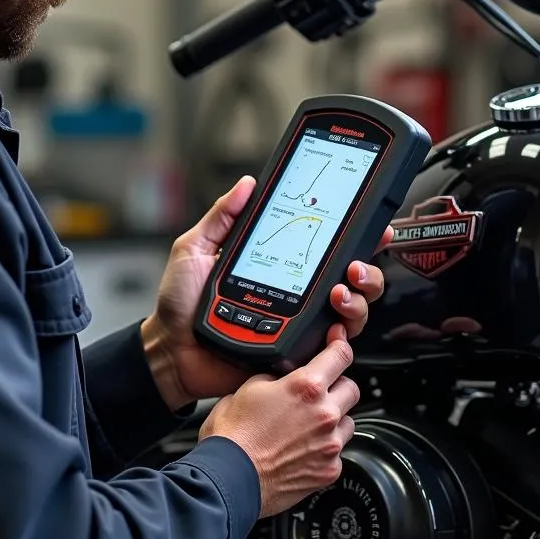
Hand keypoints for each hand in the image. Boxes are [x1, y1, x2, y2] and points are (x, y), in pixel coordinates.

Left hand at [141, 175, 390, 410]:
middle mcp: (296, 293)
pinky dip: (340, 336)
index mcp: (279, 264)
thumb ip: (222, 216)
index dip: (354, 237)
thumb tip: (247, 184)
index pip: (325, 247)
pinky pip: (330, 348)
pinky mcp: (294, 354)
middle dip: (366, 271)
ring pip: (351, 312)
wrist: (170, 350)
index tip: (369, 224)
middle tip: (354, 266)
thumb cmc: (179, 303)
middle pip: (351, 280)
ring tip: (340, 293)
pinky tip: (332, 326)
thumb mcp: (195, 248)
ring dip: (357, 300)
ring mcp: (297, 324)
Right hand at [198, 337, 360, 517]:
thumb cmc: (233, 435)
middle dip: (337, 386)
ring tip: (308, 424)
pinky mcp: (330, 470)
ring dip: (334, 419)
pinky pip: (338, 451)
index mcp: (305, 387)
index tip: (339, 342)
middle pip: (351, 388)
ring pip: (348, 421)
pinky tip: (303, 449)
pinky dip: (325, 448)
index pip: (340, 355)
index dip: (340, 345)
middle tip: (318, 392)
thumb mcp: (248, 387)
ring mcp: (330, 444)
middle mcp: (324, 414)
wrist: (229, 478)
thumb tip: (284, 375)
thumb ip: (276, 377)